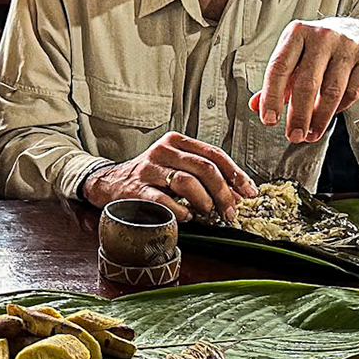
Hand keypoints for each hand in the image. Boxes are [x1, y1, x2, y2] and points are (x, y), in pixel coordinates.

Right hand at [80, 132, 257, 221]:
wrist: (110, 185)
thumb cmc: (150, 178)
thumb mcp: (175, 166)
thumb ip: (203, 175)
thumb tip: (237, 193)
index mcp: (176, 142)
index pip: (214, 153)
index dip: (235, 173)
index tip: (248, 191)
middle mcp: (163, 151)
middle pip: (205, 168)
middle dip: (224, 192)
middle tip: (230, 210)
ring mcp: (149, 169)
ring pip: (187, 182)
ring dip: (204, 201)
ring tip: (207, 212)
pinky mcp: (138, 189)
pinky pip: (166, 201)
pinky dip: (181, 211)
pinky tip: (186, 216)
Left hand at [253, 18, 358, 143]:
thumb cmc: (319, 51)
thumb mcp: (294, 60)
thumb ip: (276, 83)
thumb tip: (254, 106)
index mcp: (296, 32)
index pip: (279, 68)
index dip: (271, 97)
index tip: (269, 121)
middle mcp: (322, 34)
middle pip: (307, 83)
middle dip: (298, 115)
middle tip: (293, 136)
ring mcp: (348, 43)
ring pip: (332, 91)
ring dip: (319, 119)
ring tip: (310, 135)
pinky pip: (352, 91)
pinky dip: (339, 108)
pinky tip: (329, 115)